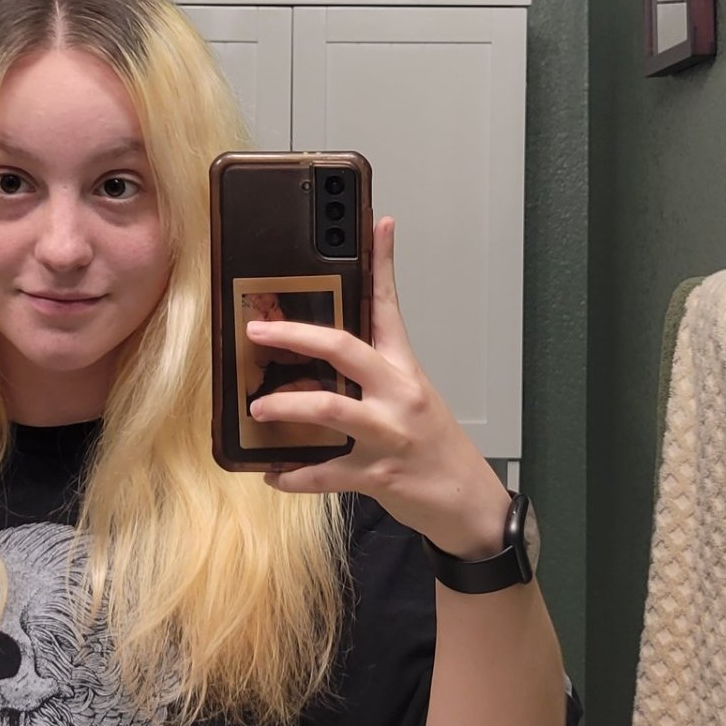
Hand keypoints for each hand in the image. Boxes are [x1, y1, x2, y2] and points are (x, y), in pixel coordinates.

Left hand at [246, 217, 508, 555]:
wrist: (468, 501)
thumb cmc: (432, 445)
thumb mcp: (412, 395)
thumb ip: (376, 367)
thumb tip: (334, 345)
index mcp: (404, 368)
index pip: (389, 305)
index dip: (381, 263)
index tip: (375, 224)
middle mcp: (398, 394)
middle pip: (346, 349)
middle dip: (296, 335)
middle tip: (257, 331)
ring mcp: (389, 434)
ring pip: (331, 410)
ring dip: (287, 405)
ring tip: (257, 406)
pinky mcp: (379, 474)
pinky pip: (326, 473)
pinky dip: (293, 474)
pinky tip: (272, 472)